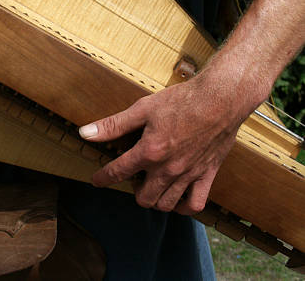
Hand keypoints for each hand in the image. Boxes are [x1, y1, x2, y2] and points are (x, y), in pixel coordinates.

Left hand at [79, 71, 251, 214]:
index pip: (118, 172)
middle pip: (143, 198)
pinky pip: (195, 204)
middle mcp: (168, 169)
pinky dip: (183, 207)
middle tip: (132, 179)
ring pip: (166, 204)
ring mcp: (189, 174)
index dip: (104, 178)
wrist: (220, 99)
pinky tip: (177, 199)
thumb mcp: (142, 109)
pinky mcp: (207, 175)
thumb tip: (85, 132)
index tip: (96, 181)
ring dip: (155, 201)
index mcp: (149, 151)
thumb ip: (113, 125)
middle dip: (133, 191)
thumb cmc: (182, 101)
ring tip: (151, 187)